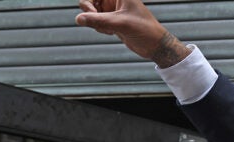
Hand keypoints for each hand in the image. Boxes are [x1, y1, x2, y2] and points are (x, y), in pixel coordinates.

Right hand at [75, 0, 190, 67]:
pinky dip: (100, 27)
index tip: (91, 11)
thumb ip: (98, 20)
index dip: (89, 1)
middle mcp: (115, 0)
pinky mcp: (112, 21)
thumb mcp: (121, 24)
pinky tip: (111, 33)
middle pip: (89, 1)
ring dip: (96, 22)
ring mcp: (113, 10)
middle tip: (96, 21)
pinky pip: (97, 21)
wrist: (155, 46)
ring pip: (92, 12)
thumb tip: (78, 19)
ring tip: (109, 29)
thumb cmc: (144, 30)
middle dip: (90, 12)